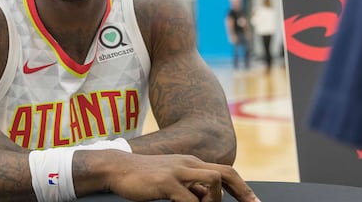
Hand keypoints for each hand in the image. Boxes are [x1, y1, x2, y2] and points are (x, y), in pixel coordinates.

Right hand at [104, 154, 258, 201]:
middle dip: (243, 193)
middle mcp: (189, 164)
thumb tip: (207, 200)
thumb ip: (190, 189)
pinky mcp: (166, 182)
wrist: (117, 168)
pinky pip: (190, 201)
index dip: (243, 189)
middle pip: (227, 174)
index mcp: (192, 163)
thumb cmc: (145, 178)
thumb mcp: (172, 180)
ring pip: (214, 184)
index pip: (226, 172)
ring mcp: (178, 171)